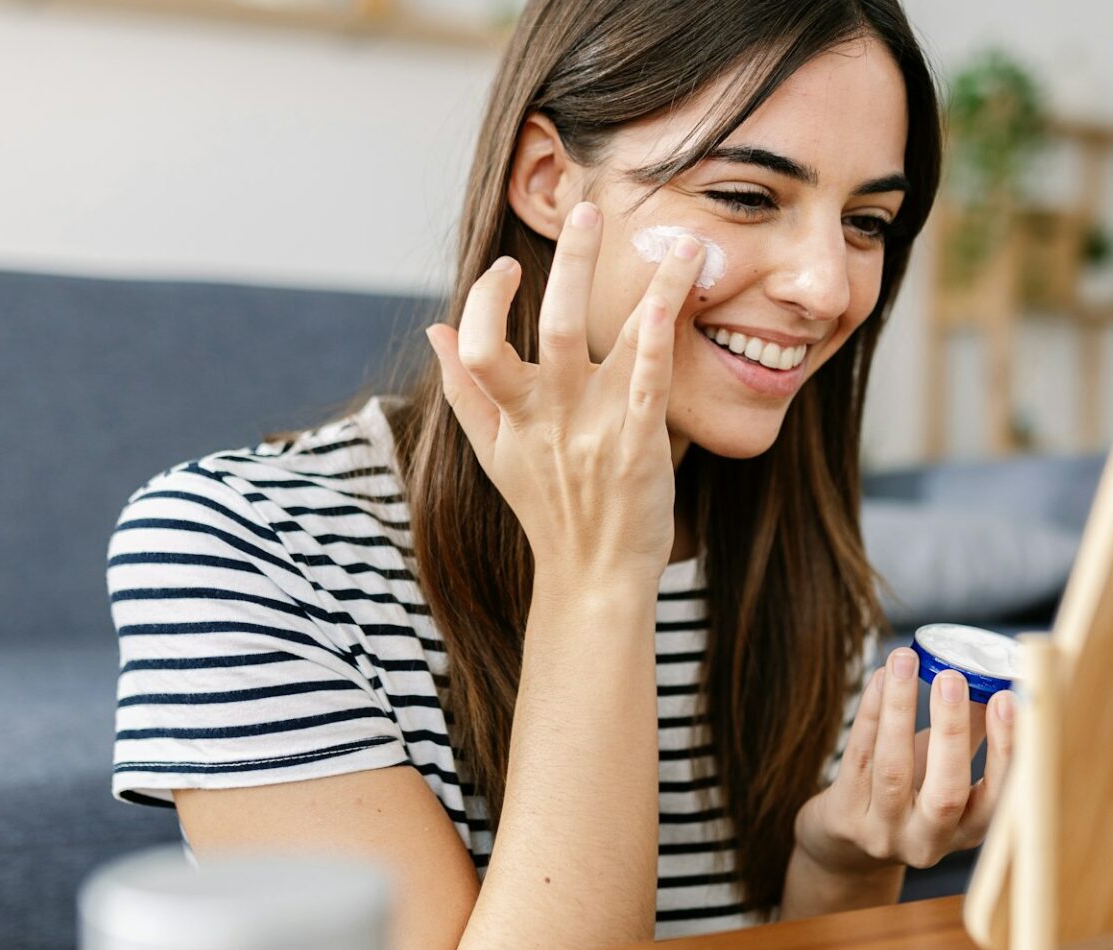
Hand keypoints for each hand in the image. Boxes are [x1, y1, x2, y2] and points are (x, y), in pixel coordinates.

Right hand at [423, 201, 707, 582]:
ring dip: (647, 285)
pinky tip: (677, 295)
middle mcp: (551, 415)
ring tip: (677, 239)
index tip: (506, 268)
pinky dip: (659, 338)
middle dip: (571, 266)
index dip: (486, 301)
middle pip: (553, 327)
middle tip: (587, 211)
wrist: (593, 576)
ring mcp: (597, 429)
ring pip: (614, 343)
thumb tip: (435, 328)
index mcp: (513, 413)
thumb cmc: (546, 509)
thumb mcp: (492, 452)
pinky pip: (651, 384)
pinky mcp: (641, 445)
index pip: (481, 345)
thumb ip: (462, 389)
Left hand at [793, 648, 1017, 873]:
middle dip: (951, 731)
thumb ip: (968, 731)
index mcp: (967, 831)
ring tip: (905, 659)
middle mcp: (928, 840)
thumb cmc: (908, 795)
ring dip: (900, 709)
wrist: (847, 847)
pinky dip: (870, 711)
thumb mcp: (942, 772)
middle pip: (946, 794)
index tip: (1007, 698)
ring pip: (893, 770)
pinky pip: (858, 756)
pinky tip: (879, 677)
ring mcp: (883, 833)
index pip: (997, 798)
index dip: (1004, 750)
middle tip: (952, 677)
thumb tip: (991, 674)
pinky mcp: (845, 817)